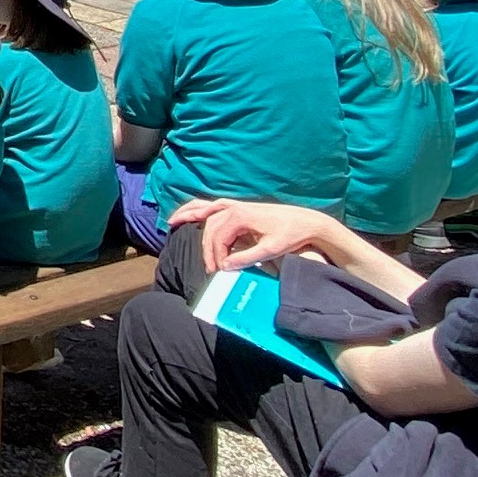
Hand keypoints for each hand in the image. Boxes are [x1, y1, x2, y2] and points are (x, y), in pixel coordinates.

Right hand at [169, 198, 339, 272]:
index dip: (216, 257)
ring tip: (172, 222)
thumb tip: (225, 266)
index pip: (218, 238)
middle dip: (206, 249)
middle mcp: (233, 207)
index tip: (220, 272)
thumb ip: (247, 258)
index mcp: (240, 216)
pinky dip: (198, 208)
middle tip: (209, 268)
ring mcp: (234, 205)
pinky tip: (192, 213)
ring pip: (204, 210)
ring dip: (188, 215)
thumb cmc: (290, 234)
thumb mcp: (271, 249)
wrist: (305, 221)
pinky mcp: (238, 207)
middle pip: (209, 228)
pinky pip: (212, 206)